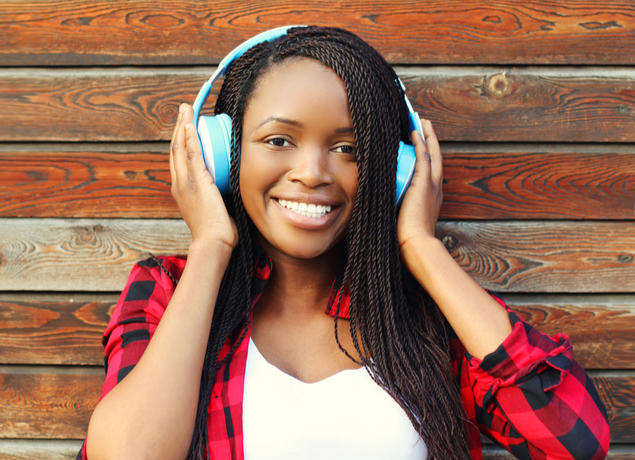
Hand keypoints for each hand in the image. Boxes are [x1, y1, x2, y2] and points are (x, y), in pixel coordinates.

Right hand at [169, 103, 237, 250]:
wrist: (214, 243)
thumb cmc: (218, 232)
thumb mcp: (216, 208)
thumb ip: (221, 196)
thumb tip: (234, 187)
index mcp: (182, 189)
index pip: (179, 159)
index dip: (181, 139)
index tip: (186, 125)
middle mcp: (180, 183)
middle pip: (175, 148)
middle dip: (179, 126)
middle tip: (184, 109)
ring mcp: (186, 183)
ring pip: (180, 148)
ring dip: (183, 125)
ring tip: (186, 109)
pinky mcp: (196, 183)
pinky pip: (191, 156)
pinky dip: (189, 139)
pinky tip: (190, 125)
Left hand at [397, 118, 442, 251]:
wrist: (415, 244)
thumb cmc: (406, 238)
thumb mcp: (401, 218)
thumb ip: (394, 207)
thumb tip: (376, 203)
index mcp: (432, 198)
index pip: (430, 172)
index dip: (426, 156)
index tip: (420, 146)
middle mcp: (436, 189)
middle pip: (435, 158)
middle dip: (430, 140)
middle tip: (425, 126)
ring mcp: (432, 186)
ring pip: (432, 154)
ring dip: (427, 136)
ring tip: (422, 122)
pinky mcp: (425, 184)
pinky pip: (424, 158)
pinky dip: (421, 143)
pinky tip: (416, 132)